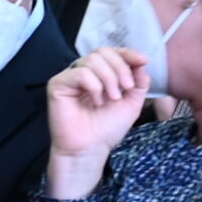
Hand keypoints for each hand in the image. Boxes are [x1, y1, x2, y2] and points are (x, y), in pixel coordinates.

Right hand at [46, 48, 152, 197]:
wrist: (91, 149)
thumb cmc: (107, 129)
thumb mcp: (132, 103)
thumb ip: (139, 81)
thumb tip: (141, 61)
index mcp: (100, 73)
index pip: (112, 53)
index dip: (128, 53)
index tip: (143, 61)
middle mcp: (83, 72)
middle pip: (103, 52)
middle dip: (120, 68)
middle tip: (126, 88)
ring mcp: (70, 77)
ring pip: (92, 60)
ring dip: (109, 78)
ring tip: (112, 98)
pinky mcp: (58, 84)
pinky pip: (80, 73)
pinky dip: (94, 85)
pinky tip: (96, 101)